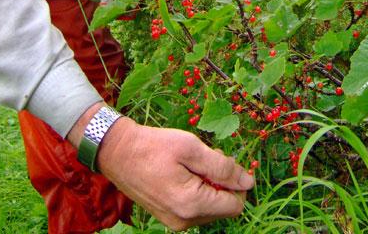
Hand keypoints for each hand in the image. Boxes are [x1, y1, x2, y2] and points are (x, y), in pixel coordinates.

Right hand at [97, 117, 254, 230]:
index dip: (237, 182)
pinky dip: (197, 192)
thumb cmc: (154, 146)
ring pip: (211, 209)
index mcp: (192, 204)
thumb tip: (249, 182)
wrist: (118, 152)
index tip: (224, 161)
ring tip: (193, 164)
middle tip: (207, 158)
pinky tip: (185, 173)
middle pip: (224, 208)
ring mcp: (175, 222)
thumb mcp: (192, 148)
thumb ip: (222, 167)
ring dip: (210, 187)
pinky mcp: (168, 218)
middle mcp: (185, 220)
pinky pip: (195, 209)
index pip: (235, 205)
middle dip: (223, 184)